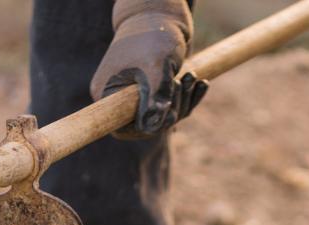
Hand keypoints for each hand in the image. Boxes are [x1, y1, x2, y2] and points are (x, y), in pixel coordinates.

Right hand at [90, 0, 207, 138]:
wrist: (162, 11)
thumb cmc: (155, 34)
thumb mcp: (157, 67)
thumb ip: (155, 97)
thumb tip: (154, 127)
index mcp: (107, 92)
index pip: (123, 128)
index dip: (148, 129)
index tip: (169, 115)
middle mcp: (118, 96)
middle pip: (147, 124)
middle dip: (173, 110)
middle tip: (185, 83)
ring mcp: (135, 93)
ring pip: (163, 115)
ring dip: (184, 101)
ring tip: (194, 77)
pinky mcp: (153, 89)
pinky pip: (172, 104)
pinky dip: (188, 97)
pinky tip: (201, 84)